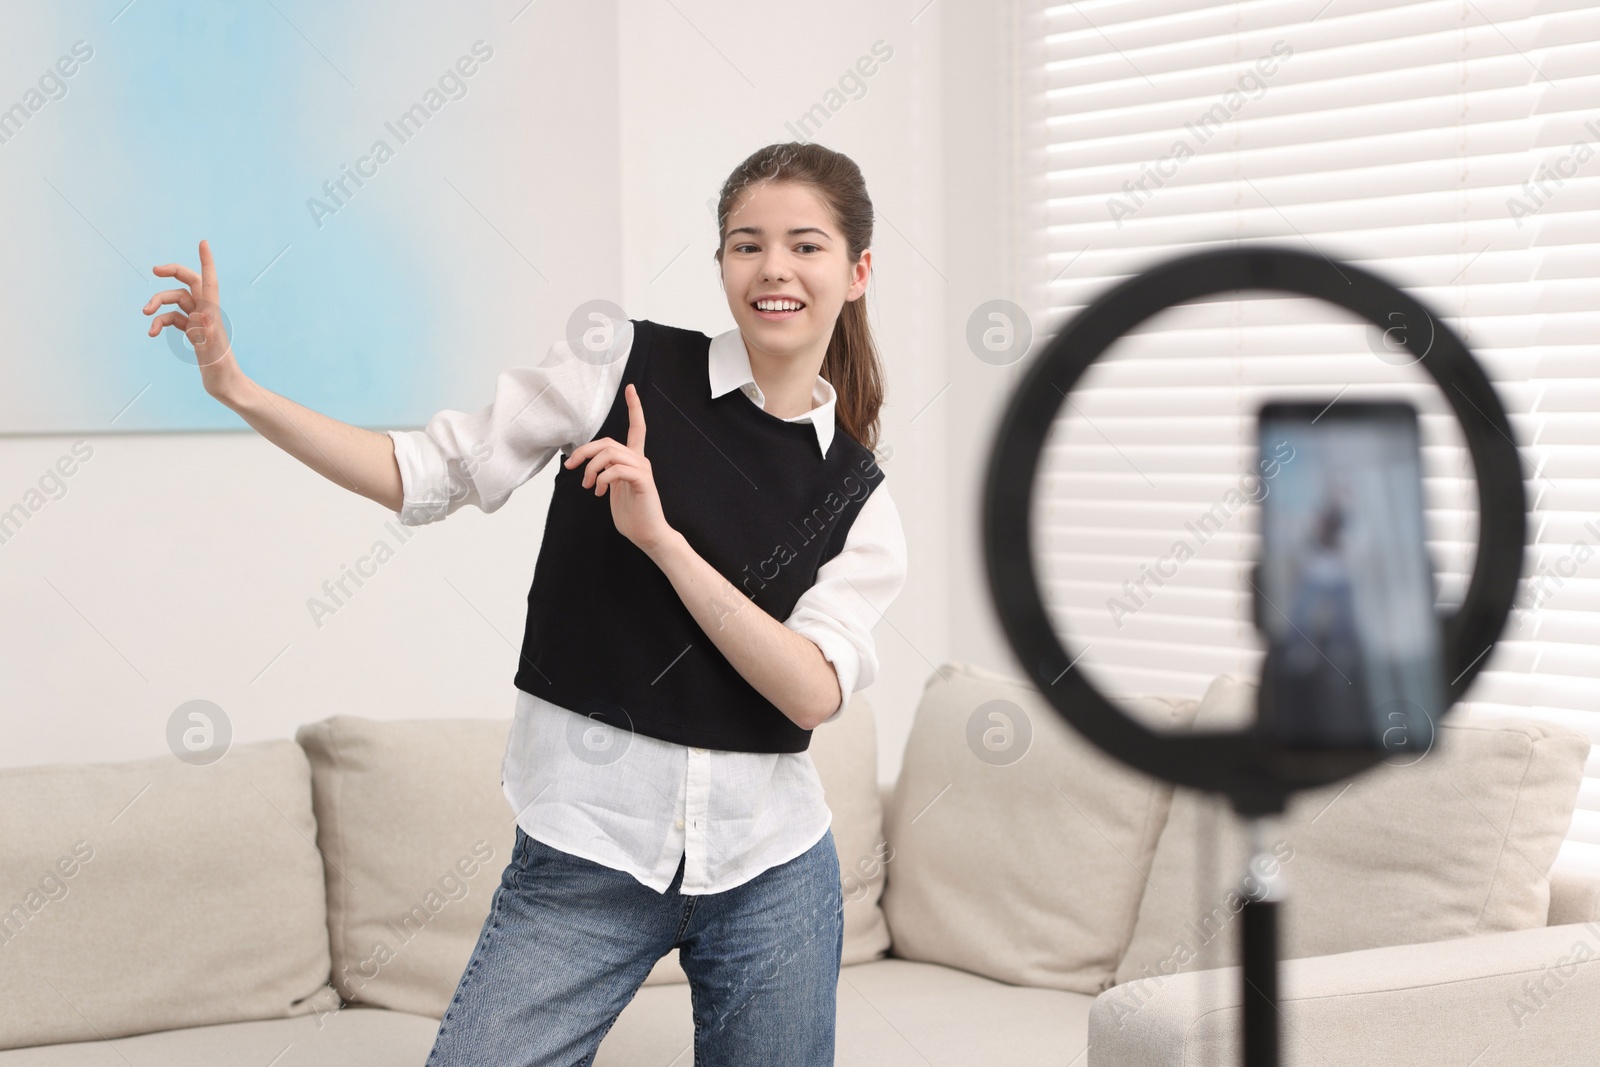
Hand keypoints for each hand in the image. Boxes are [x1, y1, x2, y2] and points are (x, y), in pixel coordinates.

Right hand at [143, 239, 244, 401]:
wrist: (228, 388)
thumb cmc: (223, 374)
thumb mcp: (213, 354)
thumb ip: (208, 335)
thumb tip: (202, 315)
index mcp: (212, 314)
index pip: (209, 281)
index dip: (206, 261)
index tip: (203, 242)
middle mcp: (207, 314)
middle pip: (189, 283)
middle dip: (172, 273)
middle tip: (153, 270)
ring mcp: (199, 322)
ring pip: (176, 301)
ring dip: (158, 303)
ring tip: (145, 313)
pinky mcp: (193, 332)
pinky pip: (173, 318)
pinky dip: (160, 321)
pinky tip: (152, 333)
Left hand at [563, 383, 675, 555]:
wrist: (648, 535)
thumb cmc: (632, 515)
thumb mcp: (614, 489)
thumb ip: (607, 473)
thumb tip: (593, 468)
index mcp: (634, 460)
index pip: (637, 428)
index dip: (634, 407)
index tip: (631, 388)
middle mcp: (640, 460)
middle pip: (607, 442)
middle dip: (584, 452)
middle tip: (570, 468)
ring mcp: (642, 470)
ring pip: (609, 454)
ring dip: (591, 469)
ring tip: (588, 485)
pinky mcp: (642, 481)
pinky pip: (616, 470)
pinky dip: (602, 479)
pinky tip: (599, 492)